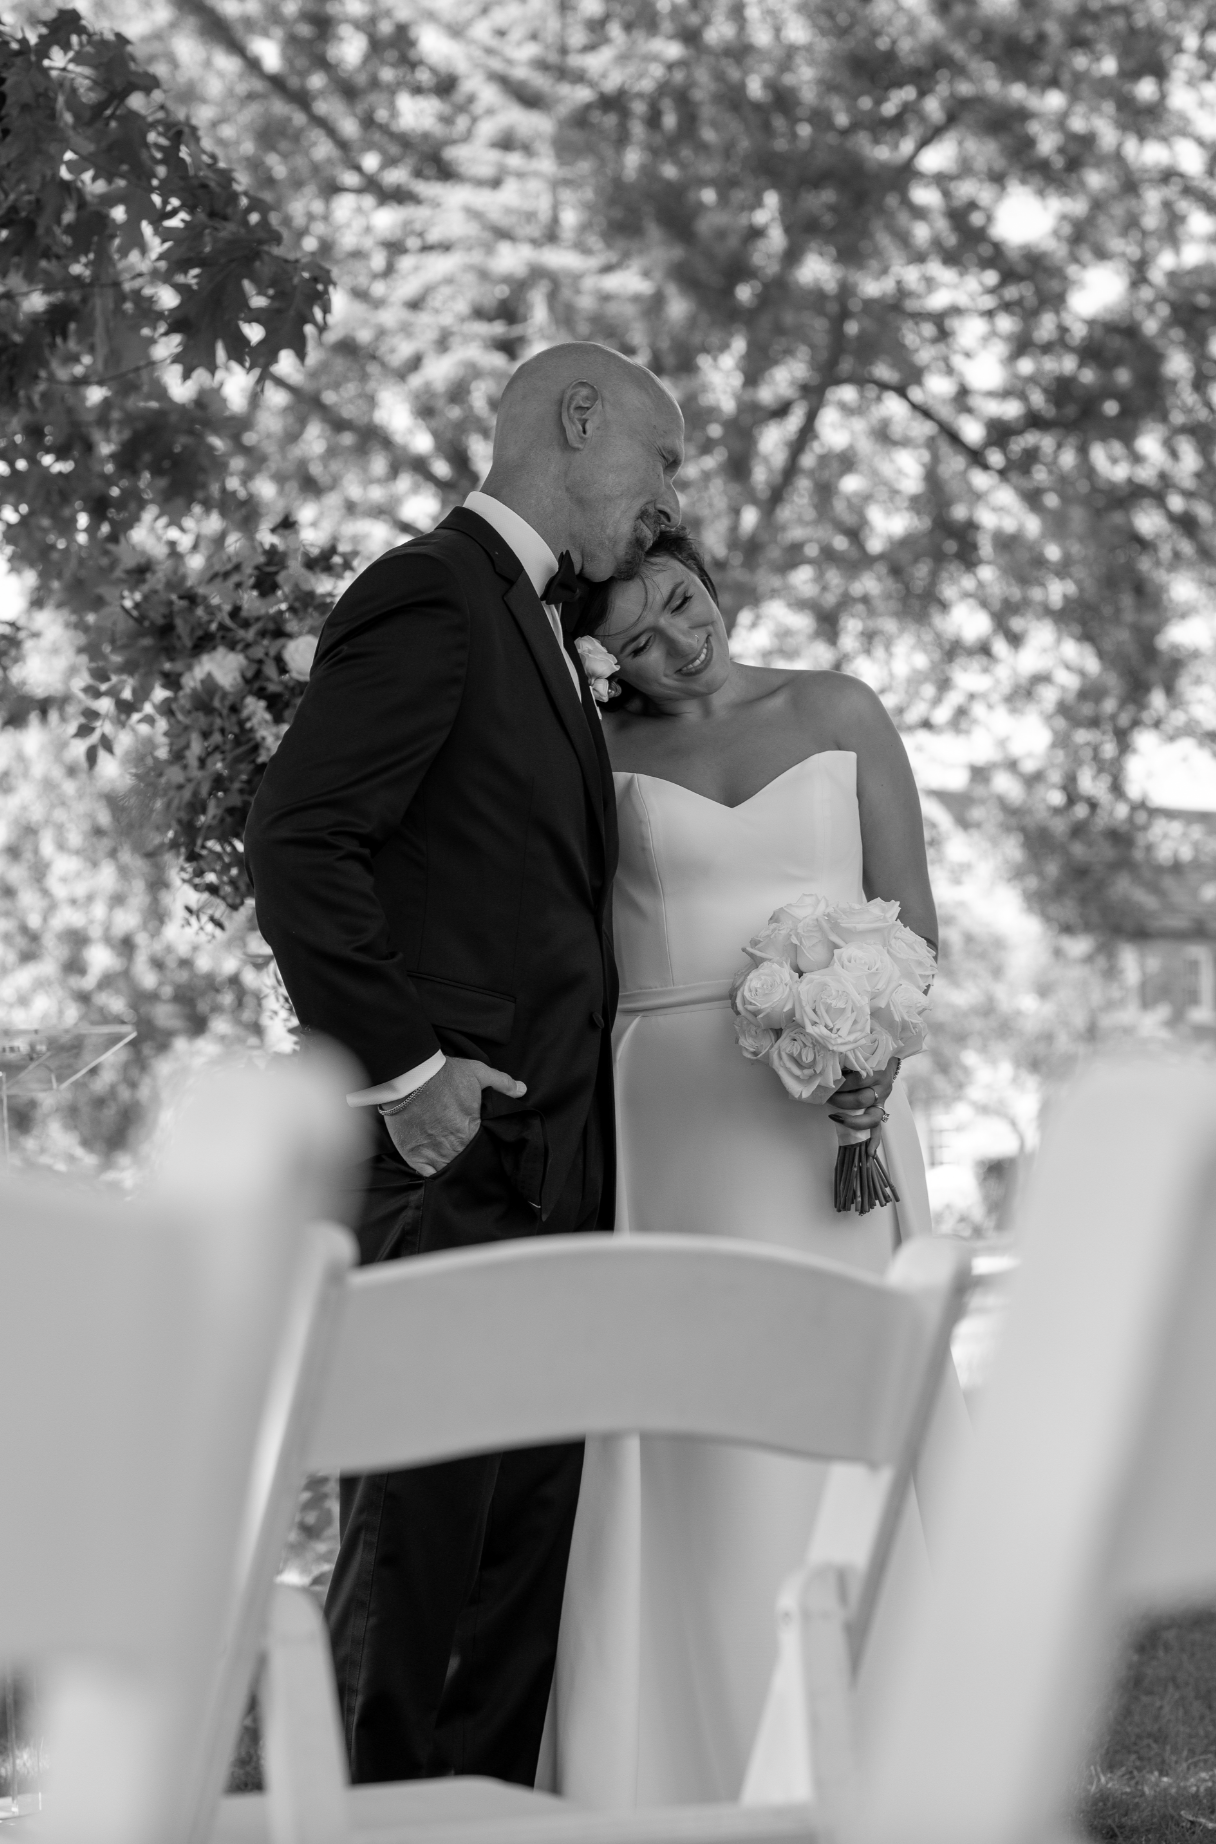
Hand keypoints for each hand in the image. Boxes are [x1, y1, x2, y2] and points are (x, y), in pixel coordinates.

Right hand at [383, 1058, 525, 1176]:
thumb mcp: (478, 1073)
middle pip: (466, 1164)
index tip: (485, 1152)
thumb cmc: (444, 1075)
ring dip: (453, 1169)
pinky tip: (437, 1169)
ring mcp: (432, 1153)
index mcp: (471, 1131)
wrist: (410, 1076)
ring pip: (448, 1171)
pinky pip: (426, 1173)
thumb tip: (522, 1090)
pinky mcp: (412, 1154)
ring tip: (457, 1170)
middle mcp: (453, 1147)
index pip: (483, 1151)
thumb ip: (502, 1083)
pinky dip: (432, 1173)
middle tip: (471, 1161)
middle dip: (470, 1163)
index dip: (485, 1152)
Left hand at [829, 1056, 900, 1135]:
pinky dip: (874, 1142)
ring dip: (851, 1120)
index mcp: (878, 1072)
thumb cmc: (865, 1060)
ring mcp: (883, 1103)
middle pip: (862, 1099)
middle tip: (827, 1097)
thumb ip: (847, 1061)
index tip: (829, 1083)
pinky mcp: (880, 1113)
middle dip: (841, 1100)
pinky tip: (869, 1153)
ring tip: (835, 1116)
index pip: (859, 1080)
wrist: (886, 1061)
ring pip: (871, 1117)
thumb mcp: (858, 1058)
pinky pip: (879, 1131)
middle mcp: (883, 1089)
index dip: (842, 1084)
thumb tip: (824, 1065)